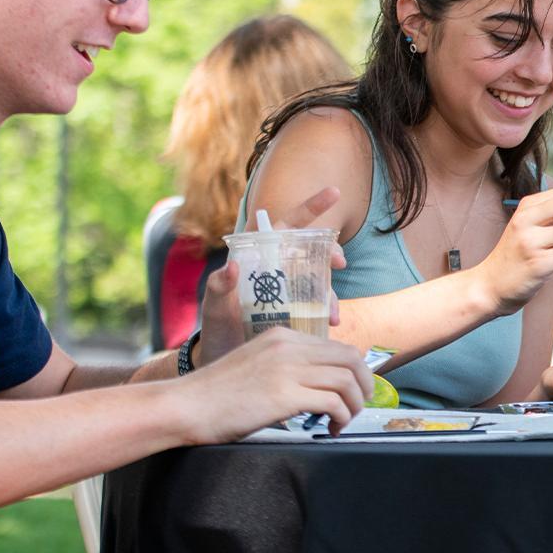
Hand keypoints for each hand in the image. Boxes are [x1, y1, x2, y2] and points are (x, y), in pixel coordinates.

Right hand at [173, 326, 371, 440]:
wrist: (184, 406)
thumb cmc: (217, 395)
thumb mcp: (257, 365)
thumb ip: (287, 366)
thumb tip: (321, 383)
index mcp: (282, 336)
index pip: (338, 347)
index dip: (355, 370)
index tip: (354, 390)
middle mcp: (288, 347)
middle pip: (351, 359)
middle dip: (364, 385)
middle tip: (358, 406)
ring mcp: (287, 369)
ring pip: (347, 380)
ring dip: (354, 405)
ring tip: (342, 421)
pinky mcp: (284, 395)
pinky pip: (333, 402)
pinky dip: (341, 417)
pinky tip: (330, 429)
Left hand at [195, 187, 348, 365]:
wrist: (223, 359)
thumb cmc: (215, 326)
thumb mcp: (214, 305)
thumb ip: (219, 285)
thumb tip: (232, 265)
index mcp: (258, 257)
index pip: (284, 224)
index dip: (310, 207)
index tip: (335, 193)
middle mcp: (277, 270)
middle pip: (310, 251)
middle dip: (330, 252)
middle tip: (338, 262)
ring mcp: (290, 291)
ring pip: (319, 280)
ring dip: (331, 292)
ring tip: (331, 313)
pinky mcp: (298, 313)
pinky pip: (319, 307)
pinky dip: (328, 312)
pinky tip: (330, 323)